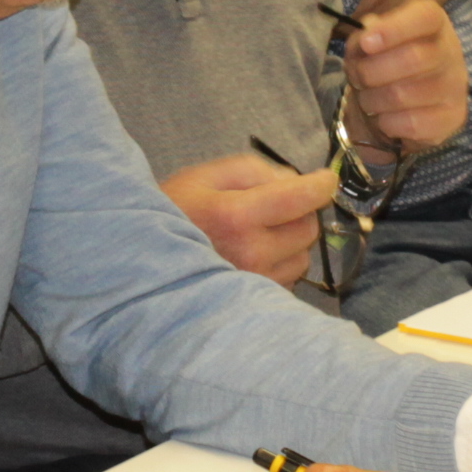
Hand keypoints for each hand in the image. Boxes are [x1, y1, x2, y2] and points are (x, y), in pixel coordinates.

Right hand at [161, 153, 344, 285]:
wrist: (145, 262)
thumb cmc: (175, 211)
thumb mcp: (206, 175)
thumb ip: (255, 170)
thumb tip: (295, 181)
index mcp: (236, 215)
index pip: (298, 200)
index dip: (320, 186)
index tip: (326, 179)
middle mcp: (250, 253)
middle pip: (307, 228)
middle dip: (300, 212)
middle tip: (276, 206)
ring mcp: (255, 282)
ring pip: (303, 256)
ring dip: (292, 241)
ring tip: (261, 234)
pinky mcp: (256, 300)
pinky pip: (289, 278)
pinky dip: (281, 263)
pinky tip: (256, 256)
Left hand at [342, 0, 469, 153]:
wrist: (413, 94)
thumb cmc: (388, 57)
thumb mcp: (372, 38)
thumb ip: (364, 36)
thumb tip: (365, 41)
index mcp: (433, 22)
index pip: (424, 17)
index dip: (394, 29)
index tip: (366, 42)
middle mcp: (450, 51)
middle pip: (412, 59)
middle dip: (370, 71)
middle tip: (356, 77)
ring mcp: (456, 86)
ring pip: (403, 95)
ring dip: (372, 100)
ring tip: (368, 98)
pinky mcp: (454, 117)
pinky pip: (411, 124)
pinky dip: (387, 124)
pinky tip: (386, 117)